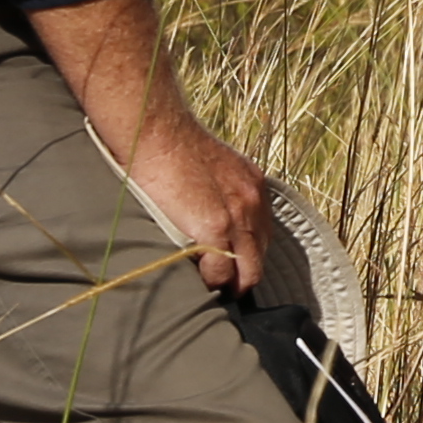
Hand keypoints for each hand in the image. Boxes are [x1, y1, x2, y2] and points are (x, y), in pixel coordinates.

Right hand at [19, 0, 270, 293]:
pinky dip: (211, 282)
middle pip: (260, 256)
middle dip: (243, 275)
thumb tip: (211, 210)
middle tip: (225, 287)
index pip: (262, 234)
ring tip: (211, 289)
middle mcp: (253, 203)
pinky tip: (197, 282)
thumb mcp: (214, 166)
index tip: (233, 264)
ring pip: (247, 271)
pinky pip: (221, 272)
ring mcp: (238, 217)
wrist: (159, 134)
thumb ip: (221, 190)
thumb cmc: (174, 147)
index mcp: (253, 186)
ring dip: (230, 283)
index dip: (247, 254)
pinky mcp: (216, 229)